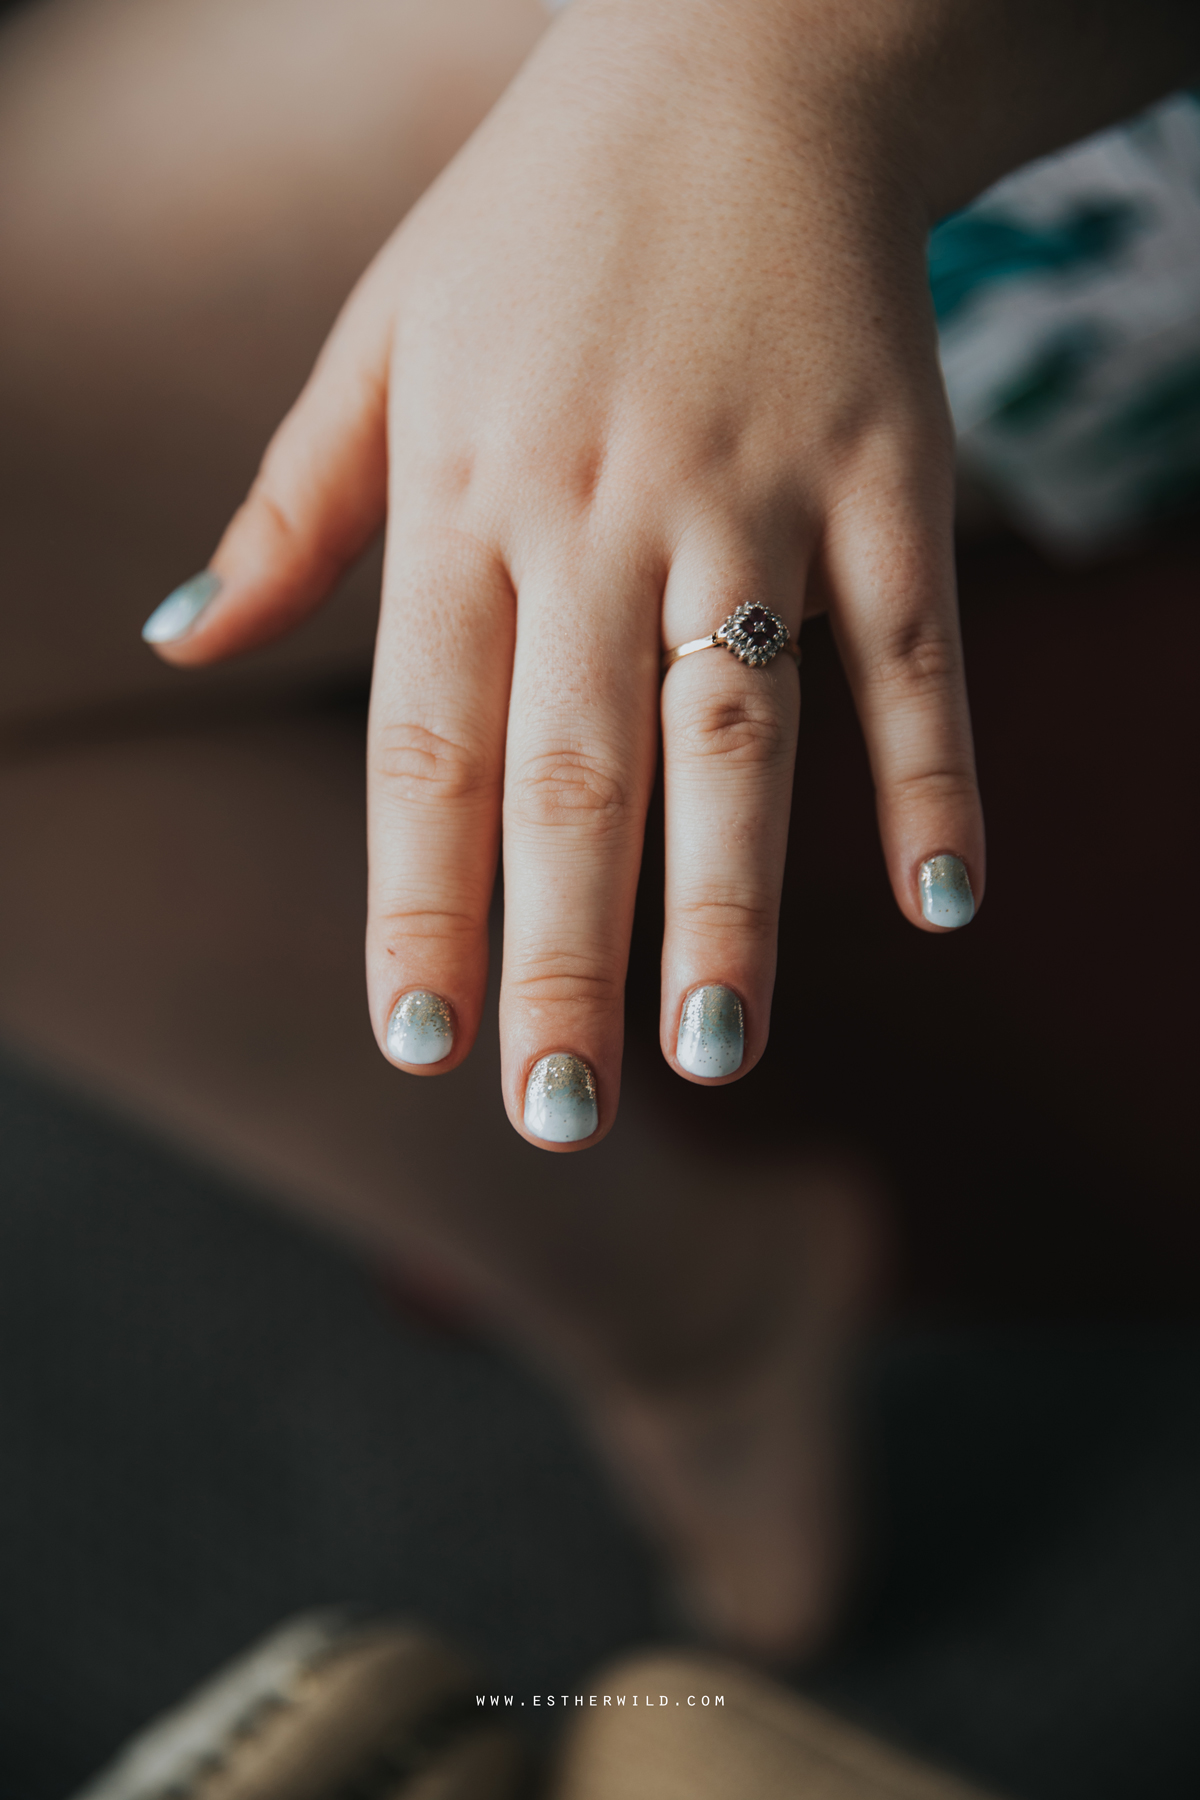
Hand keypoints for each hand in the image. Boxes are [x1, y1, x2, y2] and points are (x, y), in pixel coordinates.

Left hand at [146, 0, 985, 1148]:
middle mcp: (600, 516)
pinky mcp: (890, 472)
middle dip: (562, 957)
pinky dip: (933, 773)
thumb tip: (174, 644)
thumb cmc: (535, 225)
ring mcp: (756, 496)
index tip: (415, 1043)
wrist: (745, 58)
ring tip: (719, 1053)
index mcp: (464, 499)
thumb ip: (288, 514)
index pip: (426, 745)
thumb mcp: (377, 342)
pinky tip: (943, 901)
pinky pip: (913, 646)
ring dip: (733, 904)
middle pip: (576, 774)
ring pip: (739, 734)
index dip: (420, 902)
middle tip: (554, 1114)